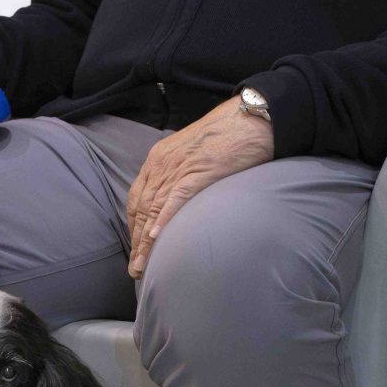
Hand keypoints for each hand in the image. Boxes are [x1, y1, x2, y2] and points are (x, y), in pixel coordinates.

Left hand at [126, 96, 274, 277]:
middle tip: (134, 268)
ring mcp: (178, 167)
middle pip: (141, 209)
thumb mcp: (193, 154)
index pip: (137, 199)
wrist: (252, 117)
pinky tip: (157, 238)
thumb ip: (180, 174)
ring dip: (146, 241)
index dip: (134, 227)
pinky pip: (175, 199)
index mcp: (158, 159)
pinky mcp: (197, 172)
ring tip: (142, 266)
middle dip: (136, 241)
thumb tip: (178, 201)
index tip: (136, 248)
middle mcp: (161, 164)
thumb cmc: (228, 136)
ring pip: (154, 209)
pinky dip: (164, 219)